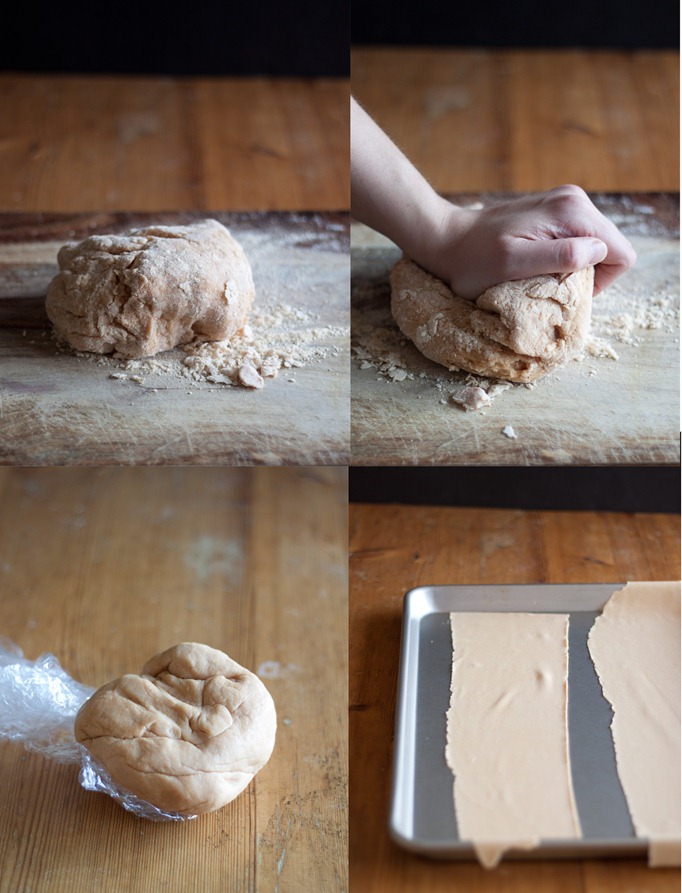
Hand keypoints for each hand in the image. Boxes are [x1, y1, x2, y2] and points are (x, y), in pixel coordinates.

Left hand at [426, 186, 636, 298]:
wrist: (447, 239)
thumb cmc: (474, 261)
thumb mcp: (513, 265)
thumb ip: (559, 256)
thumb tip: (598, 250)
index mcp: (572, 212)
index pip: (621, 254)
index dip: (601, 281)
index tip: (563, 289)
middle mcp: (575, 201)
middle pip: (611, 248)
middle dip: (588, 274)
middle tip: (547, 285)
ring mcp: (565, 203)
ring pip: (596, 247)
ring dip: (575, 268)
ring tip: (540, 275)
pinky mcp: (555, 211)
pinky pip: (578, 242)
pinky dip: (564, 259)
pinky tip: (537, 264)